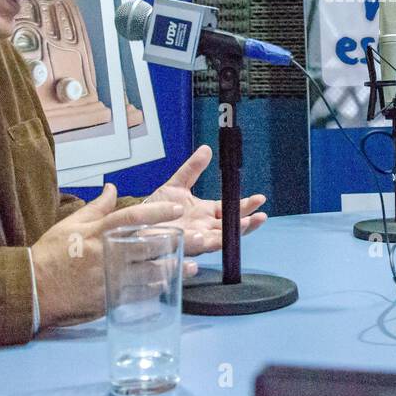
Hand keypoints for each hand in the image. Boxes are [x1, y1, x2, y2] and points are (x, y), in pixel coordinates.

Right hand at [30, 183, 190, 328]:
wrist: (33, 288)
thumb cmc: (51, 253)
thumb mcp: (72, 223)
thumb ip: (98, 206)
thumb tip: (112, 188)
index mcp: (100, 231)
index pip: (134, 217)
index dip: (158, 211)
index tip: (177, 208)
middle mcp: (109, 252)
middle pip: (150, 245)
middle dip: (178, 242)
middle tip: (201, 238)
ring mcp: (110, 277)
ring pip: (150, 271)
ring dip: (174, 268)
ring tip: (193, 266)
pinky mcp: (110, 297)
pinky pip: (139, 293)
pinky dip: (156, 289)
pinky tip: (171, 285)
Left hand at [142, 145, 267, 255]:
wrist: (135, 223)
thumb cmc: (157, 207)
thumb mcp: (176, 184)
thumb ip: (192, 169)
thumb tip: (206, 149)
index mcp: (206, 213)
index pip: (230, 210)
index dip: (245, 206)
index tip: (259, 199)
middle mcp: (204, 228)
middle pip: (230, 227)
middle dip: (246, 223)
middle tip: (261, 216)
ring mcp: (194, 239)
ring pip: (218, 240)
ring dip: (231, 234)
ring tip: (244, 225)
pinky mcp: (179, 247)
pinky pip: (192, 247)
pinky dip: (201, 243)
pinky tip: (205, 236)